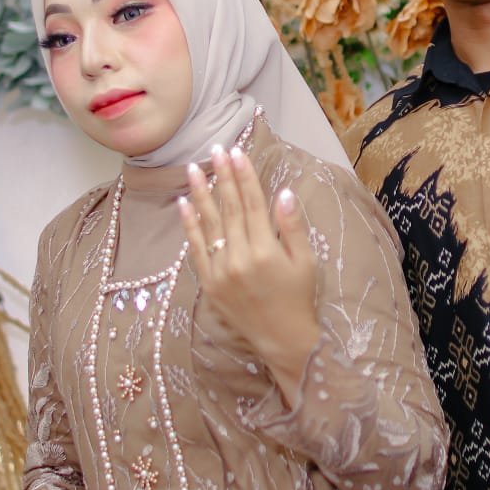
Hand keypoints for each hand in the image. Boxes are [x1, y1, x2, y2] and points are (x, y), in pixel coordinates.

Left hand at [178, 146, 319, 404]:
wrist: (282, 340)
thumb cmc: (299, 298)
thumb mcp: (305, 261)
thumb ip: (292, 227)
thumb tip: (283, 192)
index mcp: (266, 251)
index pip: (252, 204)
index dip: (244, 176)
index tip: (237, 152)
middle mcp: (240, 258)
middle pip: (229, 209)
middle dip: (223, 176)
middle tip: (216, 149)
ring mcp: (221, 271)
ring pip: (209, 224)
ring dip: (201, 194)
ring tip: (194, 168)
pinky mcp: (209, 283)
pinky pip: (196, 249)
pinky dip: (189, 225)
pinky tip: (184, 204)